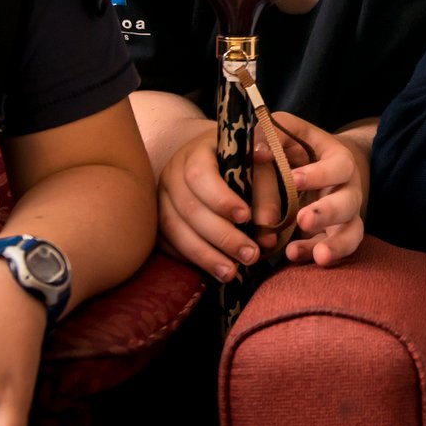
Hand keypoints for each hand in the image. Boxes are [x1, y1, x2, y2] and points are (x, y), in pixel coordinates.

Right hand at [155, 118, 272, 281]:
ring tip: (231, 273)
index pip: (199, 175)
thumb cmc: (245, 163)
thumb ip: (267, 195)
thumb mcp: (261, 168)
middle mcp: (172, 174)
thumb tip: (267, 238)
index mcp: (196, 153)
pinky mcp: (159, 220)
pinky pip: (167, 243)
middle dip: (221, 236)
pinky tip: (212, 269)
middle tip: (250, 256)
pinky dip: (190, 258)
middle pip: (188, 208)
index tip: (246, 217)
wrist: (222, 162)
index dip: (221, 199)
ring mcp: (161, 199)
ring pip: (174, 230)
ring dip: (205, 255)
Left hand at [259, 113, 369, 266]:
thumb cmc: (300, 146)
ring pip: (351, 232)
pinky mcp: (334, 236)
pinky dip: (314, 254)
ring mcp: (345, 216)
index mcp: (340, 161)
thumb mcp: (288, 132)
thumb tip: (258, 153)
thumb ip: (272, 136)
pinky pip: (333, 250)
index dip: (318, 174)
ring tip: (319, 256)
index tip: (293, 179)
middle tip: (303, 220)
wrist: (321, 164)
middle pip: (348, 203)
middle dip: (327, 213)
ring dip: (336, 245)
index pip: (338, 167)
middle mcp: (348, 190)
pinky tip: (294, 255)